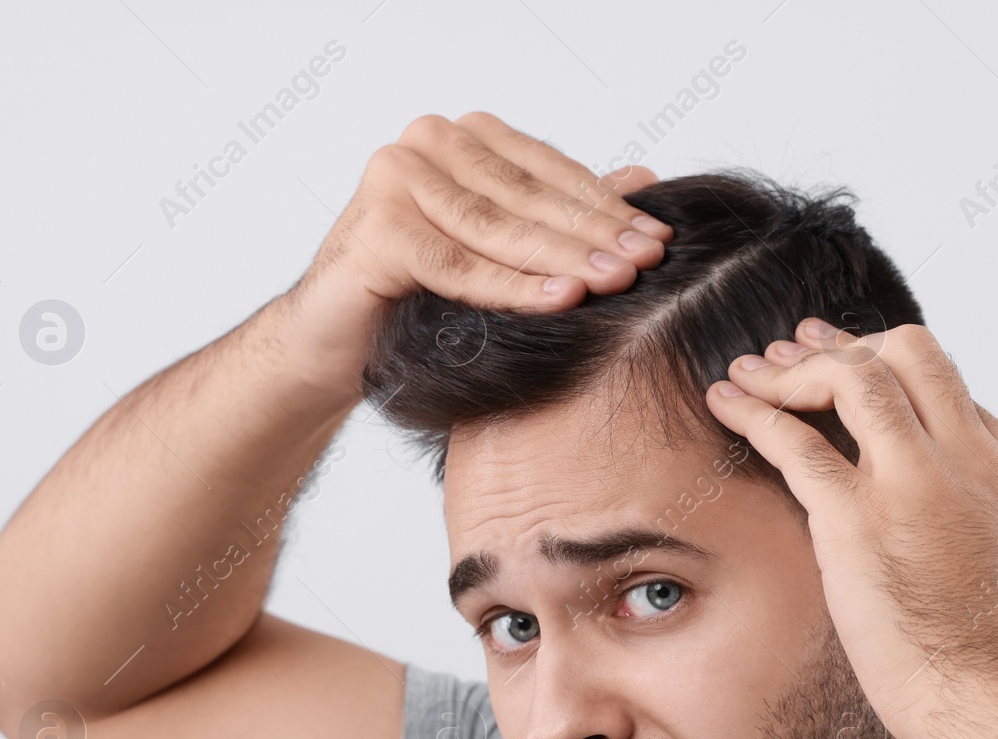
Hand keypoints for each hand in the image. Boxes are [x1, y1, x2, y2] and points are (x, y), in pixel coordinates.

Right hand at [281, 112, 672, 396]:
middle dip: (594, 233)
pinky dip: (514, 287)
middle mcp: (424, 145)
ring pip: (498, 229)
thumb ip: (562, 211)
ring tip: (616, 280)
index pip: (548, 170)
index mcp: (460, 137)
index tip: (658, 238)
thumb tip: (645, 179)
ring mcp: (395, 180)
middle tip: (647, 261)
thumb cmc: (421, 294)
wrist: (339, 342)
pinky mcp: (378, 229)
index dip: (607, 206)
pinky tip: (563, 299)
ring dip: (564, 258)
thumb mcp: (502, 250)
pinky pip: (460, 266)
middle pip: (527, 196)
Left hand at [704, 319, 997, 738]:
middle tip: (798, 349)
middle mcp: (967, 457)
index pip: (945, 387)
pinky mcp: (856, 518)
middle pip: (907, 354)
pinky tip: (725, 401)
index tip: (850, 359)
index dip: (890, 367)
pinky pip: (795, 441)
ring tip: (752, 371)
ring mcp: (912, 481)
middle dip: (847, 344)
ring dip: (794, 368)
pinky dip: (754, 410)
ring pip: (852, 378)